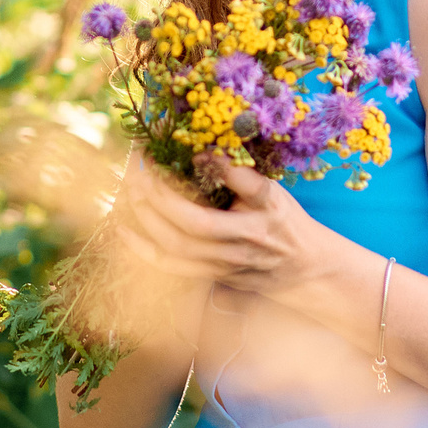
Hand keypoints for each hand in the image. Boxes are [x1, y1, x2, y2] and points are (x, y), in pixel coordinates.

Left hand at [112, 150, 335, 303]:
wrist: (304, 268)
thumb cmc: (285, 221)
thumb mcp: (274, 191)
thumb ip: (243, 175)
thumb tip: (202, 151)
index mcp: (263, 213)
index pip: (236, 194)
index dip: (207, 175)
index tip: (184, 152)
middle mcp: (244, 242)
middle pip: (194, 227)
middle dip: (159, 199)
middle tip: (140, 172)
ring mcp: (226, 264)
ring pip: (178, 249)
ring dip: (146, 220)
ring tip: (129, 193)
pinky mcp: (213, 276)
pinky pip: (171, 267)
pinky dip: (143, 248)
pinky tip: (123, 230)